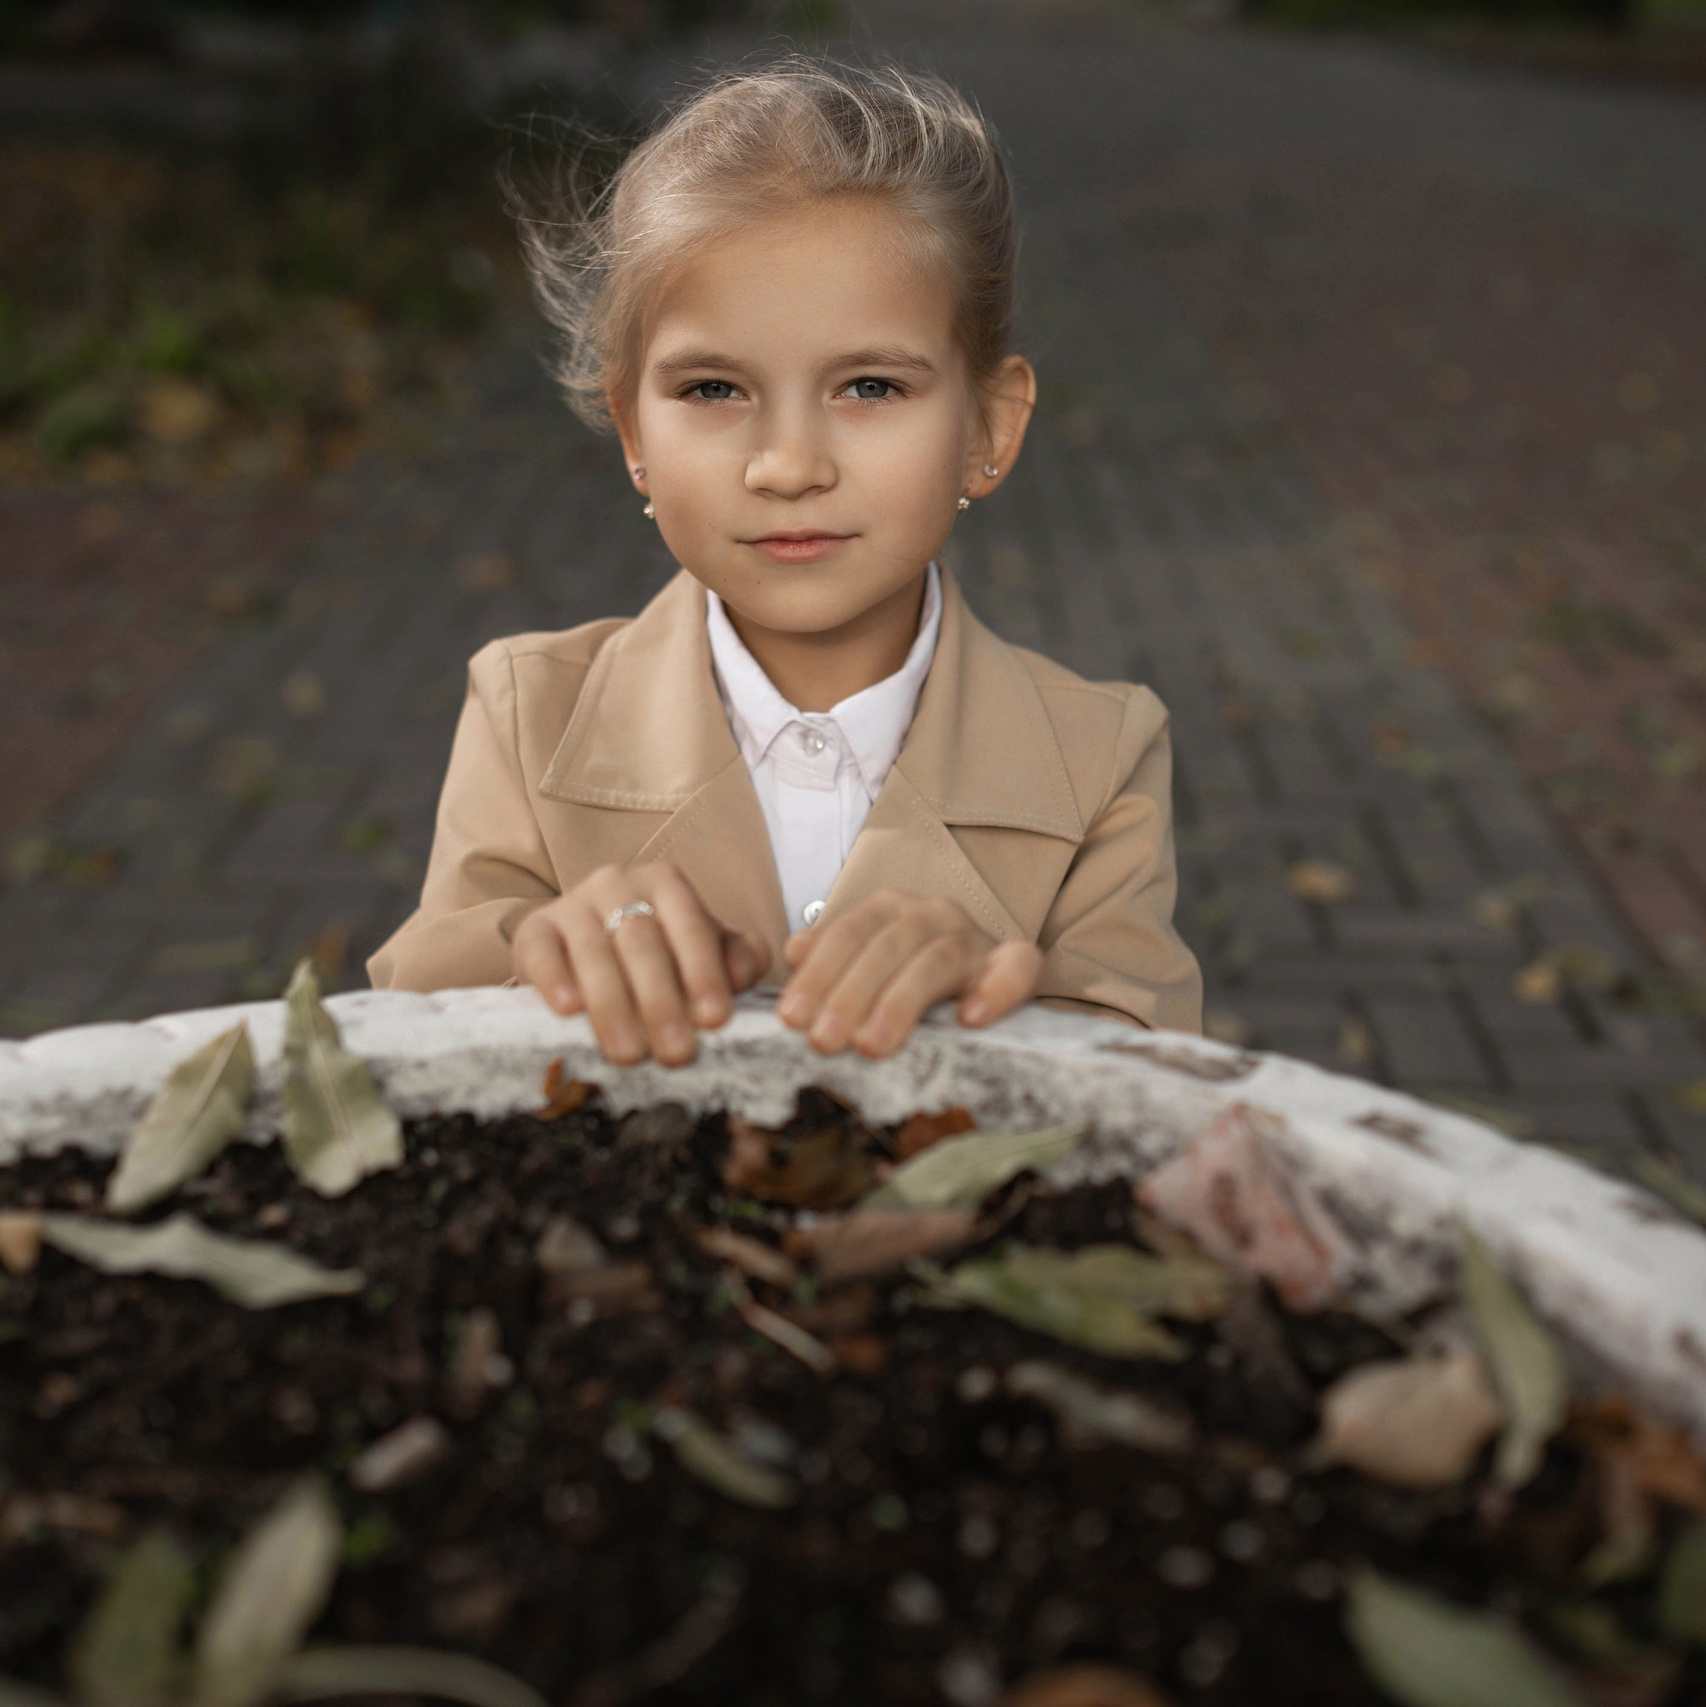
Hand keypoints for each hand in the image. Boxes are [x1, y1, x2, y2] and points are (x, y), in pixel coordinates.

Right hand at [512, 862, 769, 1066]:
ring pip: (593, 951)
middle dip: (661, 1001)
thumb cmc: (662, 954)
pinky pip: (540, 950)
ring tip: (630, 1054)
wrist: (586, 946)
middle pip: (641, 942)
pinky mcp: (534, 929)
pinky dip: (554, 979)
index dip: (703, 973)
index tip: (715, 1020)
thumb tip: (741, 977)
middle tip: (676, 1053)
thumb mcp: (705, 951)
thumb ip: (737, 958)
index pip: (691, 926)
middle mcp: (618, 883)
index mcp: (667, 884)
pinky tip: (568, 1010)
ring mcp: (572, 904)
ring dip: (612, 1005)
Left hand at [776, 888, 1043, 1057]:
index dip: (818, 973)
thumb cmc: (907, 984)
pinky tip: (970, 1019)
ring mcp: (974, 937)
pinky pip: (1016, 966)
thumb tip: (794, 950)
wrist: (983, 987)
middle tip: (823, 1041)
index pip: (848, 934)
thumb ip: (830, 959)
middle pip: (887, 946)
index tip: (791, 1018)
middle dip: (849, 994)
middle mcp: (931, 914)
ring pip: (936, 958)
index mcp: (889, 910)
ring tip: (871, 1045)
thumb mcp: (863, 969)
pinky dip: (994, 990)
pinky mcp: (1016, 962)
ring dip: (899, 1002)